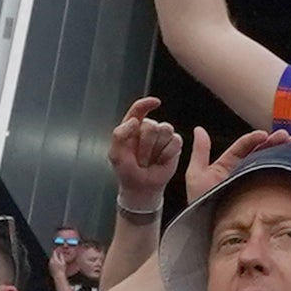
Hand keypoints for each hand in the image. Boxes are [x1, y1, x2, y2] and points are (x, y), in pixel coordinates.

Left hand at [110, 95, 185, 211]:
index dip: (146, 104)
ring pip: (165, 130)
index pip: (139, 109)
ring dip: (156, 150)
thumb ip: (120, 135)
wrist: (142, 188)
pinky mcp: (175, 145)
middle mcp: (148, 128)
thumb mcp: (116, 154)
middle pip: (152, 125)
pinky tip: (160, 161)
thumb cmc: (127, 171)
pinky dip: (167, 153)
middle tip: (140, 159)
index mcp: (132, 127)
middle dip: (146, 145)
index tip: (155, 103)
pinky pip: (175, 141)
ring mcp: (162, 136)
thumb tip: (134, 121)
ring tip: (150, 160)